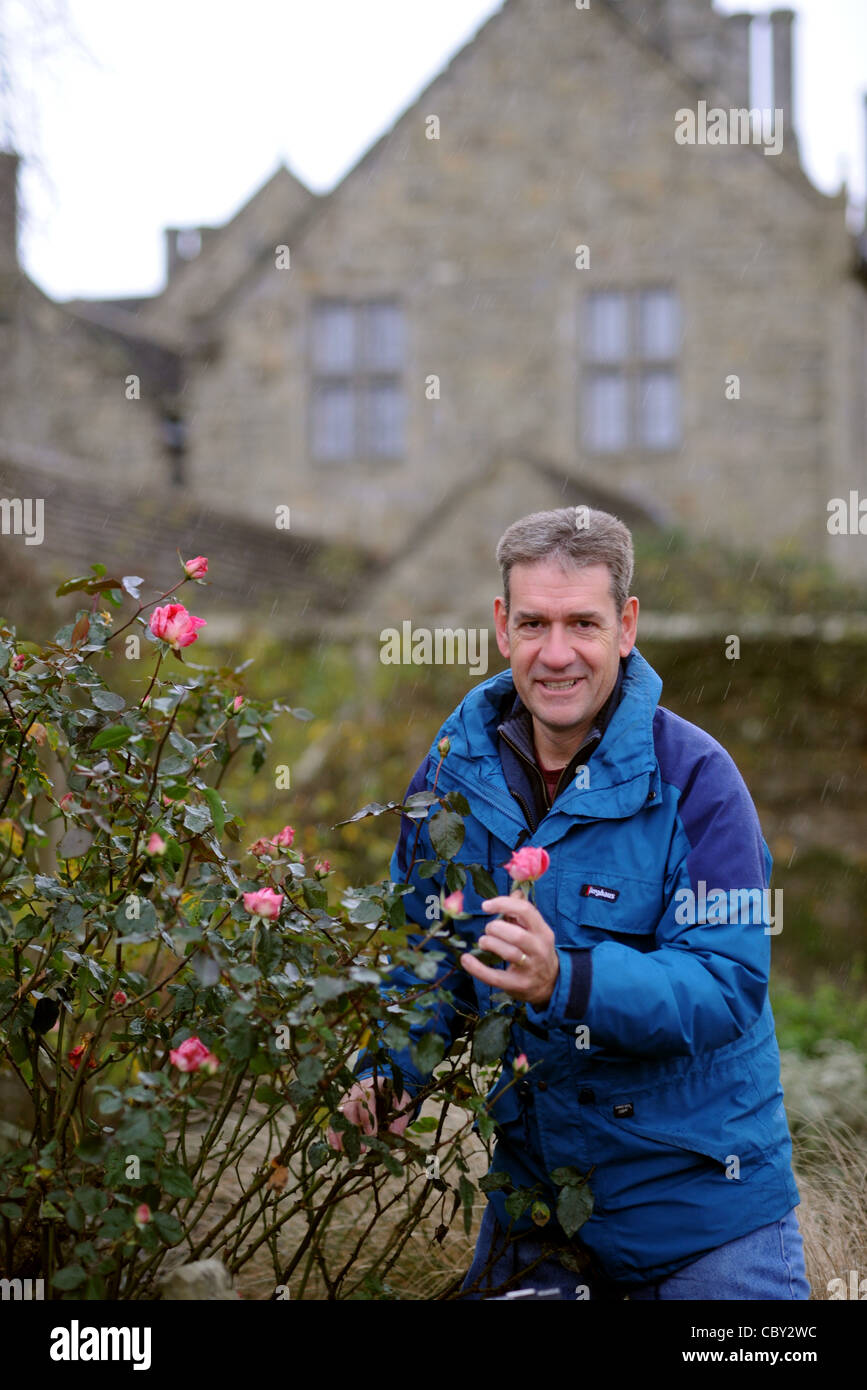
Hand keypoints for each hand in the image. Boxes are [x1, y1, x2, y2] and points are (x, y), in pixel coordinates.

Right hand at [326, 1077, 413, 1152]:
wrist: (386, 1087)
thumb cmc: (394, 1096)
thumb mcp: (402, 1103)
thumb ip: (400, 1118)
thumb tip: (395, 1136)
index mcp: (372, 1085)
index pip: (366, 1100)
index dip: (367, 1118)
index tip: (372, 1135)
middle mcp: (356, 1090)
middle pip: (349, 1108)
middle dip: (354, 1130)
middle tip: (361, 1149)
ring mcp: (346, 1099)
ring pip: (339, 1115)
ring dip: (341, 1135)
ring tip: (347, 1152)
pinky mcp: (342, 1109)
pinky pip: (334, 1121)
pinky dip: (333, 1135)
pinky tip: (337, 1148)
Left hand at [460, 891, 558, 1008]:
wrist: (551, 984)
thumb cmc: (536, 950)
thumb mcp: (535, 931)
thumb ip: (522, 913)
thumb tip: (515, 892)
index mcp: (543, 931)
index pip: (526, 911)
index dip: (503, 904)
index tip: (486, 906)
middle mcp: (539, 949)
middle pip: (517, 935)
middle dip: (496, 928)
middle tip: (489, 929)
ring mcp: (530, 968)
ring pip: (509, 953)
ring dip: (490, 943)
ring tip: (483, 942)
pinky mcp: (518, 985)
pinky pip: (495, 977)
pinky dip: (477, 968)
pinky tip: (466, 960)